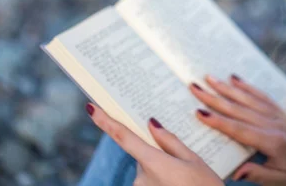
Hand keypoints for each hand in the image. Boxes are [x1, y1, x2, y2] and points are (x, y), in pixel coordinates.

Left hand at [86, 103, 223, 185]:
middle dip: (157, 155)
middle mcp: (142, 178)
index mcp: (155, 163)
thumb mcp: (194, 161)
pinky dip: (161, 182)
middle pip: (143, 155)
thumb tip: (152, 124)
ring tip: (185, 181)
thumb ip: (170, 141)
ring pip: (147, 171)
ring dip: (161, 172)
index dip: (105, 122)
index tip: (90, 108)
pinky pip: (149, 183)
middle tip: (182, 166)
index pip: (124, 138)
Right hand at [189, 74, 285, 185]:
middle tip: (195, 88)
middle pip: (240, 110)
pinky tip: (233, 78)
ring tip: (208, 78)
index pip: (241, 130)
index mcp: (273, 142)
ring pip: (248, 98)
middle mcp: (275, 124)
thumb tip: (237, 172)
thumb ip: (257, 174)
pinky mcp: (279, 110)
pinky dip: (246, 86)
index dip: (219, 121)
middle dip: (215, 98)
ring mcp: (278, 115)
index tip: (199, 113)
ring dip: (226, 87)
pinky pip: (261, 95)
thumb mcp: (276, 181)